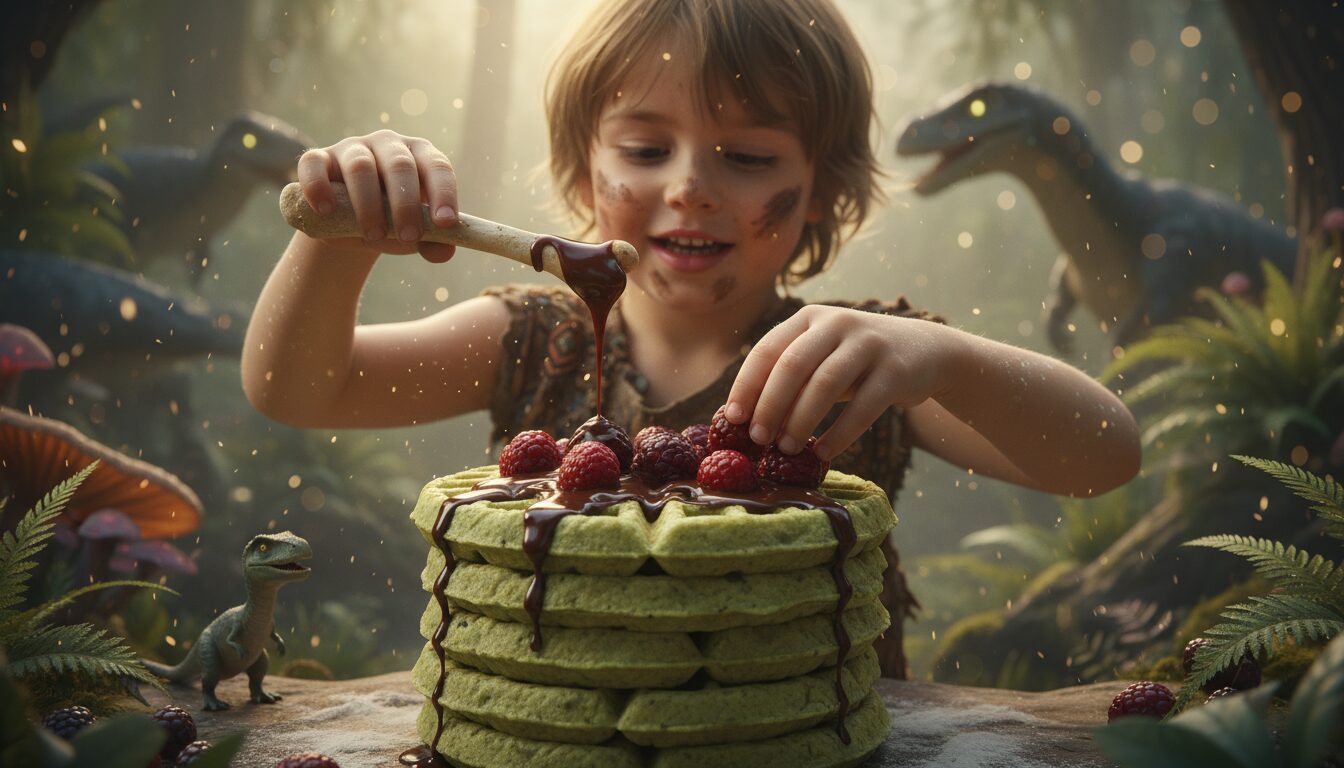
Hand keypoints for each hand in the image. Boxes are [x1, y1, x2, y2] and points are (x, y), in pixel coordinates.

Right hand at [296, 129, 458, 262]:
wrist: (350, 225)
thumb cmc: (393, 222)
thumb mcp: (415, 234)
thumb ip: (434, 243)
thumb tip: (444, 252)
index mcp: (420, 156)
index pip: (437, 166)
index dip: (443, 193)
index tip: (445, 223)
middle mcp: (388, 145)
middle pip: (400, 165)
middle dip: (406, 204)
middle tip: (408, 237)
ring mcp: (352, 149)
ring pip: (360, 166)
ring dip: (368, 203)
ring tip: (373, 237)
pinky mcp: (319, 158)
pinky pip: (314, 163)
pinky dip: (318, 186)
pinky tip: (326, 210)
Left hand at [725, 305, 951, 460]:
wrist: (924, 351)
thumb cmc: (856, 362)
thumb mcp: (822, 357)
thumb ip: (790, 377)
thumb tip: (744, 421)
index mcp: (809, 318)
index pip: (767, 350)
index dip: (746, 385)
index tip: (732, 419)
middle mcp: (837, 323)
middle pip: (792, 366)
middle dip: (770, 406)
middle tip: (757, 439)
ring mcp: (869, 344)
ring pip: (825, 385)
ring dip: (801, 422)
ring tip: (786, 450)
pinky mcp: (895, 370)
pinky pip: (862, 408)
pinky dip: (840, 435)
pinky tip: (824, 453)